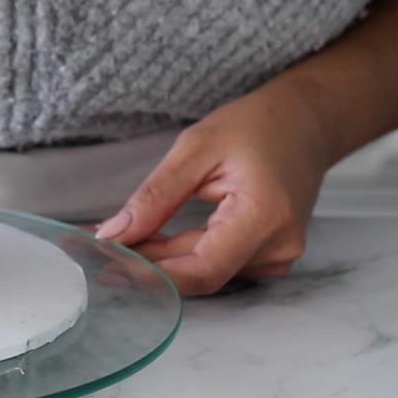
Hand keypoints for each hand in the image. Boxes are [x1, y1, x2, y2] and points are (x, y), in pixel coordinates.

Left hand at [94, 80, 335, 294]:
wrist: (304, 122)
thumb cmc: (255, 126)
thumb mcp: (195, 148)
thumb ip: (155, 196)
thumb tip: (113, 234)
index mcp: (264, 217)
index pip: (202, 270)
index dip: (151, 275)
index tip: (106, 267)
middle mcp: (278, 247)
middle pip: (198, 272)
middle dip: (144, 263)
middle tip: (93, 247)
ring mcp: (279, 256)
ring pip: (203, 271)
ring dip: (158, 259)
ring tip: (115, 240)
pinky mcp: (270, 255)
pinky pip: (216, 263)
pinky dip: (179, 254)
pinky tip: (149, 241)